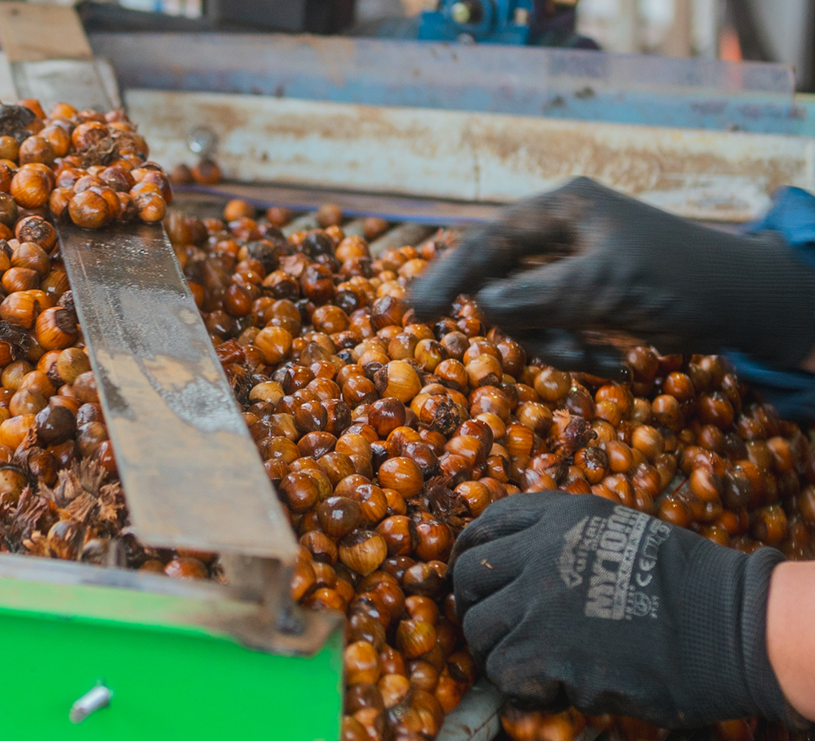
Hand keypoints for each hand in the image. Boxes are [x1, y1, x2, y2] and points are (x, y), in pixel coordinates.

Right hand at [409, 178, 814, 373]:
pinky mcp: (584, 301)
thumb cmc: (681, 280)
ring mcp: (570, 268)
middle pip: (500, 283)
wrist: (746, 305)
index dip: (449, 275)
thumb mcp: (605, 287)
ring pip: (524, 315)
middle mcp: (559, 234)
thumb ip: (539, 296)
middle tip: (566, 354)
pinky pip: (553, 331)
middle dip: (529, 327)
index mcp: (562, 210)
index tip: (418, 314)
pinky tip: (616, 364)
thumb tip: (484, 306)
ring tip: (601, 362)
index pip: (488, 241)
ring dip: (557, 347)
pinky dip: (578, 353)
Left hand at [451, 491, 791, 727]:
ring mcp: (538, 601)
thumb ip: (564, 538)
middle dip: (474, 603)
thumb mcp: (618, 531)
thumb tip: (515, 565)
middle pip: (466, 576)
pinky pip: (502, 670)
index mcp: (558, 516)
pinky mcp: (545, 651)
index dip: (474, 558)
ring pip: (478, 627)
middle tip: (497, 628)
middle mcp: (538, 551)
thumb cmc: (688, 585)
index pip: (483, 530)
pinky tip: (552, 686)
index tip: (480, 583)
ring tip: (529, 661)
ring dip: (496, 648)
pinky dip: (521, 684)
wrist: (731, 625)